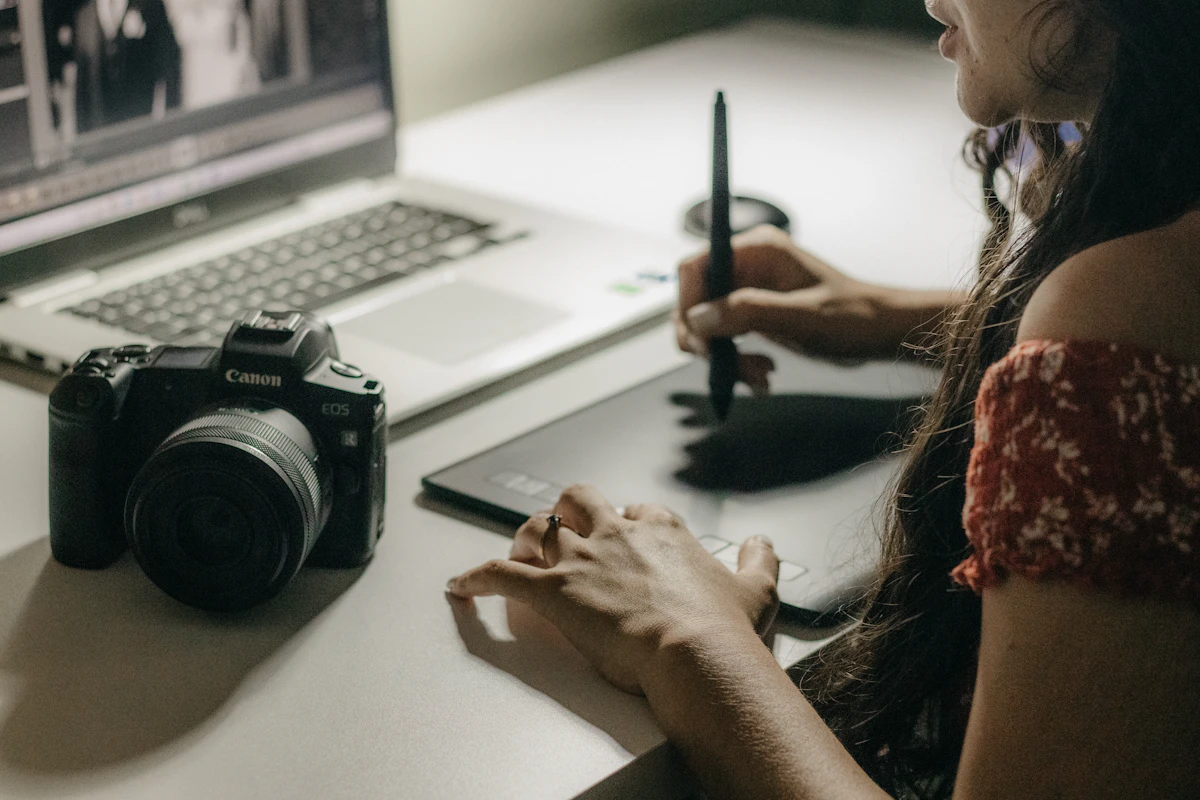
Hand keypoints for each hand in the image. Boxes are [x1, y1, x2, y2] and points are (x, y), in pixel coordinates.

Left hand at [446, 485, 779, 694]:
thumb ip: (760, 560)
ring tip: (518, 551)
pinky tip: (461, 586)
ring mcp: (582, 560)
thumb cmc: (723, 629)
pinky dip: (476, 577)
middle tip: (564, 529)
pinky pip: (501, 574)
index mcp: (661, 532)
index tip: (624, 534)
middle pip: (579, 499)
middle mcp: (617, 535)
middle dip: (568, 510)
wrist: (696, 654)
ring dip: (525, 538)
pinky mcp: (553, 591)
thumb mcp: (757, 591)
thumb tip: (763, 542)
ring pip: (539, 527)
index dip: (625, 521)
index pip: (635, 510)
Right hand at [675, 225, 906, 390]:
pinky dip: (736, 362)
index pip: (695, 269)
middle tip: (729, 369)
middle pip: (696, 300)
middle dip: (708, 341)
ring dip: (724, 358)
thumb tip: (698, 319)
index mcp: (757, 250)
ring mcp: (749, 289)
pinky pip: (725, 338)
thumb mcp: (800, 317)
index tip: (702, 344)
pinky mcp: (753, 313)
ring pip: (707, 325)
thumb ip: (747, 313)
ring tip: (758, 376)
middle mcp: (747, 265)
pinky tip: (761, 376)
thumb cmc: (852, 317)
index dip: (687, 306)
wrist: (880, 332)